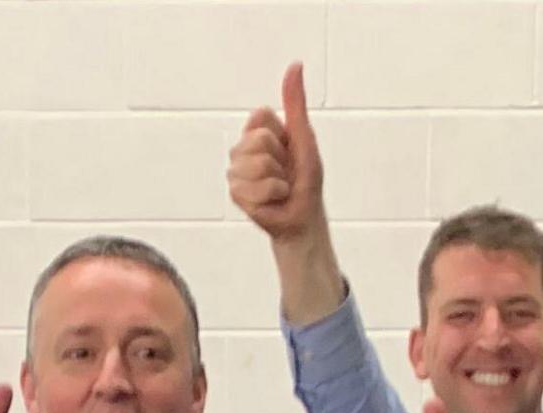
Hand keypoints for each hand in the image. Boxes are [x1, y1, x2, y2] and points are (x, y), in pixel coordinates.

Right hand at [226, 63, 326, 242]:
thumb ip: (295, 102)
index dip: (281, 133)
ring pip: (256, 164)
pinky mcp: (235, 193)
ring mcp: (237, 171)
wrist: (302, 219)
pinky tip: (272, 201)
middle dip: (281, 158)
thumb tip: (296, 65)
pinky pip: (254, 188)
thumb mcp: (304, 137)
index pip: (261, 115)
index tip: (289, 148)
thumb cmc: (306, 181)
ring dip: (278, 180)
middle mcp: (244, 148)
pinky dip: (272, 195)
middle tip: (286, 171)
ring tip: (280, 188)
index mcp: (259, 131)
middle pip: (258, 138)